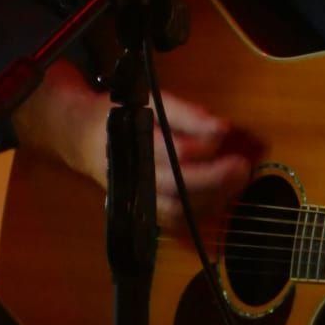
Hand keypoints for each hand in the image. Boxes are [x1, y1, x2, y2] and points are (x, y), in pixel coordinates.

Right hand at [13, 60, 258, 235]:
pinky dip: (199, 214)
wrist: (82, 137)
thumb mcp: (151, 102)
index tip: (227, 135)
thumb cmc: (121, 114)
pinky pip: (173, 222)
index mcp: (133, 145)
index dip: (205, 145)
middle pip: (178, 188)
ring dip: (211, 200)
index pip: (174, 152)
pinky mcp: (142, 211)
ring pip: (177, 211)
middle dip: (215, 180)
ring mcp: (136, 198)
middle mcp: (133, 177)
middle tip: (242, 167)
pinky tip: (220, 201)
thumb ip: (187, 115)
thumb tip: (222, 128)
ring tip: (236, 183)